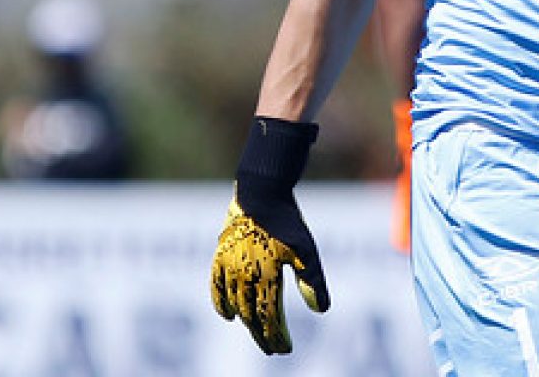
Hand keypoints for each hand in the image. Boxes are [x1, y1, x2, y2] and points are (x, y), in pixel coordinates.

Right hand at [211, 187, 328, 353]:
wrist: (261, 190)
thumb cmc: (287, 219)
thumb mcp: (306, 249)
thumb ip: (312, 280)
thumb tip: (322, 310)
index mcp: (265, 276)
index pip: (269, 318)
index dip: (277, 337)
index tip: (285, 349)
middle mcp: (244, 275)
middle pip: (251, 316)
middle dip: (262, 335)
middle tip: (272, 349)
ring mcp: (229, 266)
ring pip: (235, 304)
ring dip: (245, 322)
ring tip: (255, 332)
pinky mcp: (220, 254)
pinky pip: (216, 286)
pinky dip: (220, 304)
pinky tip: (228, 315)